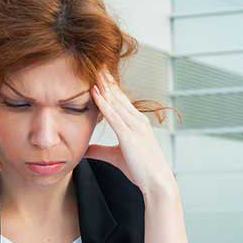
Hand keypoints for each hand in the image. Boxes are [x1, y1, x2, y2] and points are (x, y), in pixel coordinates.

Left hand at [86, 69, 175, 197]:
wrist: (157, 182)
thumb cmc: (141, 171)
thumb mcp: (116, 157)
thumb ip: (100, 150)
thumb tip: (84, 149)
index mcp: (137, 123)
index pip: (120, 99)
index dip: (109, 85)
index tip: (98, 72)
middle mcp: (137, 120)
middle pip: (118, 94)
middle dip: (106, 78)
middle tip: (94, 60)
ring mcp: (135, 127)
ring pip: (115, 101)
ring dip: (103, 85)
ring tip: (92, 68)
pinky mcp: (129, 136)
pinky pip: (114, 116)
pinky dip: (103, 103)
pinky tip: (94, 92)